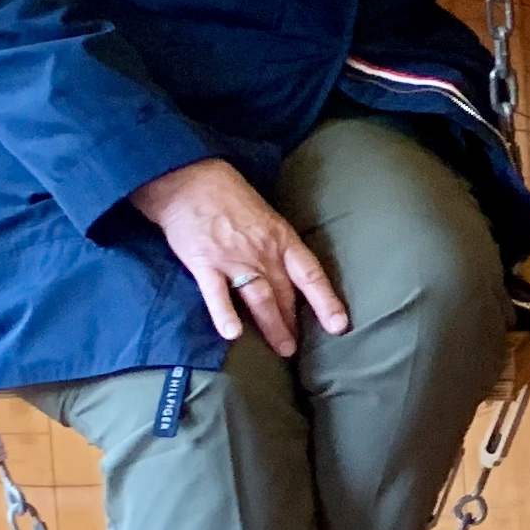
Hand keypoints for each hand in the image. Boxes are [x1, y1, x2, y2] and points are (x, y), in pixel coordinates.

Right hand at [130, 156, 348, 358]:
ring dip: (272, 325)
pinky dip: (225, 314)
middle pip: (285, 293)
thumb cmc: (229, 197)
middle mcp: (262, 251)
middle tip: (298, 348)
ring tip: (283, 349)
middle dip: (293, 323)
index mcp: (282, 238)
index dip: (326, 301)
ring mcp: (233, 258)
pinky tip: (233, 334)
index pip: (311, 275)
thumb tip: (286, 275)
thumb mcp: (266, 217)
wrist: (190, 179)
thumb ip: (276, 246)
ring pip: (259, 298)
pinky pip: (217, 294)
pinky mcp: (203, 263)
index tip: (339, 325)